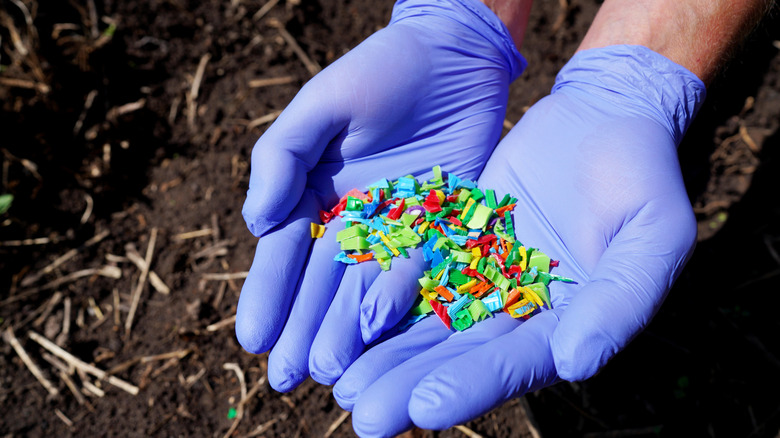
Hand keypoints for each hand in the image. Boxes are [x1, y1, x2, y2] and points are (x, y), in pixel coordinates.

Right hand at [236, 0, 525, 391]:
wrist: (453, 58)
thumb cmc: (379, 72)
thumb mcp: (320, 104)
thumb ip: (281, 157)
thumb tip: (254, 222)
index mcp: (313, 197)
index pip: (284, 255)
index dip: (267, 296)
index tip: (253, 339)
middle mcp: (351, 224)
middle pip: (322, 285)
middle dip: (304, 330)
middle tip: (288, 378)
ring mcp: (397, 233)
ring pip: (367, 290)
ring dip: (347, 332)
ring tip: (331, 373)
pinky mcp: (443, 231)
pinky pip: (422, 273)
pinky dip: (403, 306)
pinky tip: (384, 340)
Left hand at [331, 45, 706, 435]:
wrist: (604, 114)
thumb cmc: (642, 174)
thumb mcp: (653, 234)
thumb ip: (620, 302)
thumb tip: (574, 365)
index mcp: (571, 323)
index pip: (517, 363)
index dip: (471, 386)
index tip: (424, 409)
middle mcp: (522, 310)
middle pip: (462, 354)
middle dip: (413, 384)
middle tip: (366, 418)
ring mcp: (486, 276)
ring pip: (431, 321)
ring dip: (389, 353)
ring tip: (344, 385)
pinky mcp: (458, 240)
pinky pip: (418, 270)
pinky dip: (384, 295)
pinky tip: (346, 317)